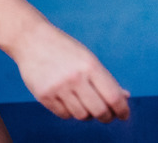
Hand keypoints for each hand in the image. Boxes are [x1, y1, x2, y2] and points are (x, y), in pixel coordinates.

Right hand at [12, 21, 129, 122]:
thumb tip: (124, 97)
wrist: (33, 40)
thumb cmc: (66, 50)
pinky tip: (71, 103)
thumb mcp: (89, 59)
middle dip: (107, 117)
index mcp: (91, 66)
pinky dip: (71, 113)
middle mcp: (75, 78)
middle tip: (108, 116)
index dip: (122, 110)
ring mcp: (58, 88)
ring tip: (87, 105)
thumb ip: (105, 80)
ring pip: (81, 115)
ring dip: (88, 114)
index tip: (124, 115)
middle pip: (99, 111)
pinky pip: (64, 115)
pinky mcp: (43, 96)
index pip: (113, 96)